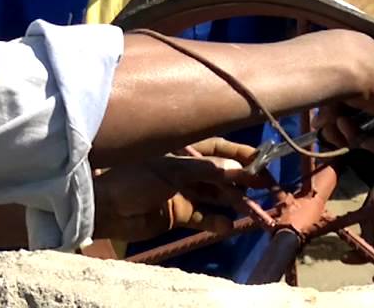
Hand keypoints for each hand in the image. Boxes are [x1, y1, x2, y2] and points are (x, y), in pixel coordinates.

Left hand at [92, 138, 260, 242]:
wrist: (104, 208)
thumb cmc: (133, 178)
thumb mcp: (171, 169)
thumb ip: (207, 169)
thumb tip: (240, 168)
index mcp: (182, 148)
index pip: (219, 147)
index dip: (242, 154)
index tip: (264, 161)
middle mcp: (186, 168)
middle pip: (222, 173)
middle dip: (245, 180)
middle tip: (269, 189)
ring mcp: (182, 191)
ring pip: (216, 196)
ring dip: (235, 202)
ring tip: (256, 211)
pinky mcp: (178, 214)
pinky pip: (203, 216)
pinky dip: (216, 221)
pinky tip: (228, 225)